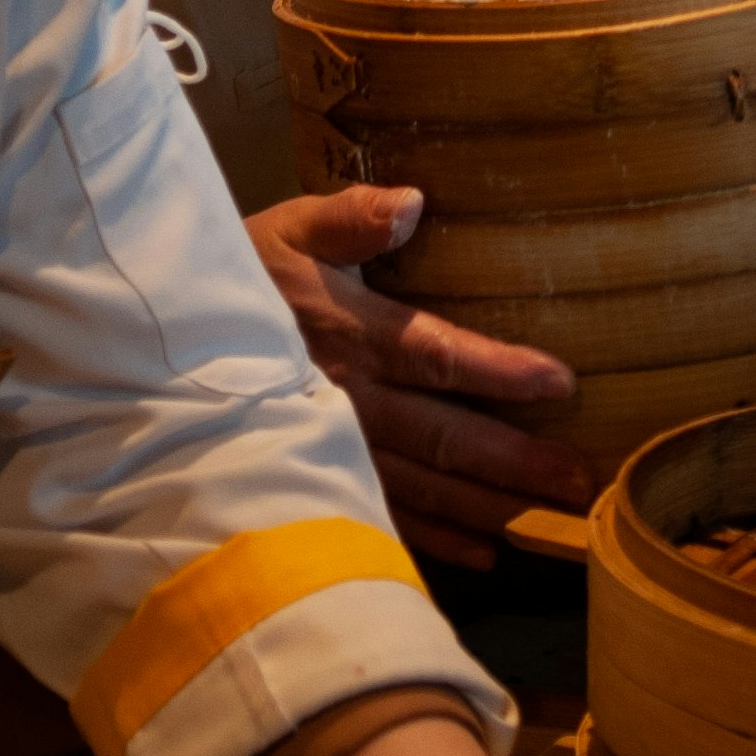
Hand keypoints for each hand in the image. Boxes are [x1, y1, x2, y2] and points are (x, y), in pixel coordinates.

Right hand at [246, 189, 593, 569]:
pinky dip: (434, 539)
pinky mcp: (321, 475)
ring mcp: (337, 447)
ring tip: (551, 524)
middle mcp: (351, 402)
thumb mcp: (291, 228)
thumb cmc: (247, 273)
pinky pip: (384, 515)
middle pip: (443, 437)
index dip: (497, 371)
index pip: (437, 356)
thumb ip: (352, 218)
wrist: (175, 334)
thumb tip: (411, 201)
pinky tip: (483, 553)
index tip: (559, 383)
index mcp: (354, 336)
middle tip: (580, 481)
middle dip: (513, 462)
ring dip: (488, 508)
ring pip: (424, 487)